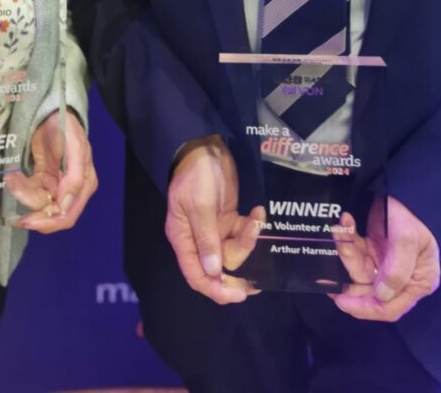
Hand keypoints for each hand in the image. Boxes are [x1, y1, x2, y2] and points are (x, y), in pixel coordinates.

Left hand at [6, 109, 97, 232]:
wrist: (51, 112)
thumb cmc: (67, 127)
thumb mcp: (75, 148)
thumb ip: (74, 177)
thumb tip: (63, 205)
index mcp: (84, 185)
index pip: (67, 215)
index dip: (48, 223)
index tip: (29, 220)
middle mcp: (70, 189)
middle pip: (50, 214)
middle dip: (32, 212)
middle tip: (15, 214)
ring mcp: (55, 184)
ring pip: (36, 202)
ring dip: (22, 194)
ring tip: (11, 179)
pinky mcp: (42, 178)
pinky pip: (29, 190)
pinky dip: (19, 186)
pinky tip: (12, 176)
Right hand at [165, 135, 263, 304]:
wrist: (205, 146)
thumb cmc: (196, 174)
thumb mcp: (200, 205)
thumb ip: (207, 238)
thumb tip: (213, 271)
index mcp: (183, 238)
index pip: (196, 274)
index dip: (215, 288)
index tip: (237, 294)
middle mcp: (198, 239)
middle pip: (217, 268)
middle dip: (238, 272)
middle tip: (257, 283)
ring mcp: (214, 229)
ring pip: (233, 251)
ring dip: (248, 241)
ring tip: (255, 220)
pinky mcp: (227, 218)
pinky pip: (240, 234)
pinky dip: (250, 228)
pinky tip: (257, 213)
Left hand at [332, 195, 439, 321]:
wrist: (405, 189)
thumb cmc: (412, 216)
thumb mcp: (407, 240)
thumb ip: (396, 270)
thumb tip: (381, 297)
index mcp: (417, 282)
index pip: (390, 308)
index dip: (365, 308)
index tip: (342, 302)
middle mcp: (400, 278)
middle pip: (368, 291)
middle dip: (348, 278)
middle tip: (327, 273)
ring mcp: (385, 264)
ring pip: (357, 269)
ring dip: (346, 251)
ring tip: (340, 230)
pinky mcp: (373, 250)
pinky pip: (355, 251)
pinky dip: (347, 239)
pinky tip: (344, 223)